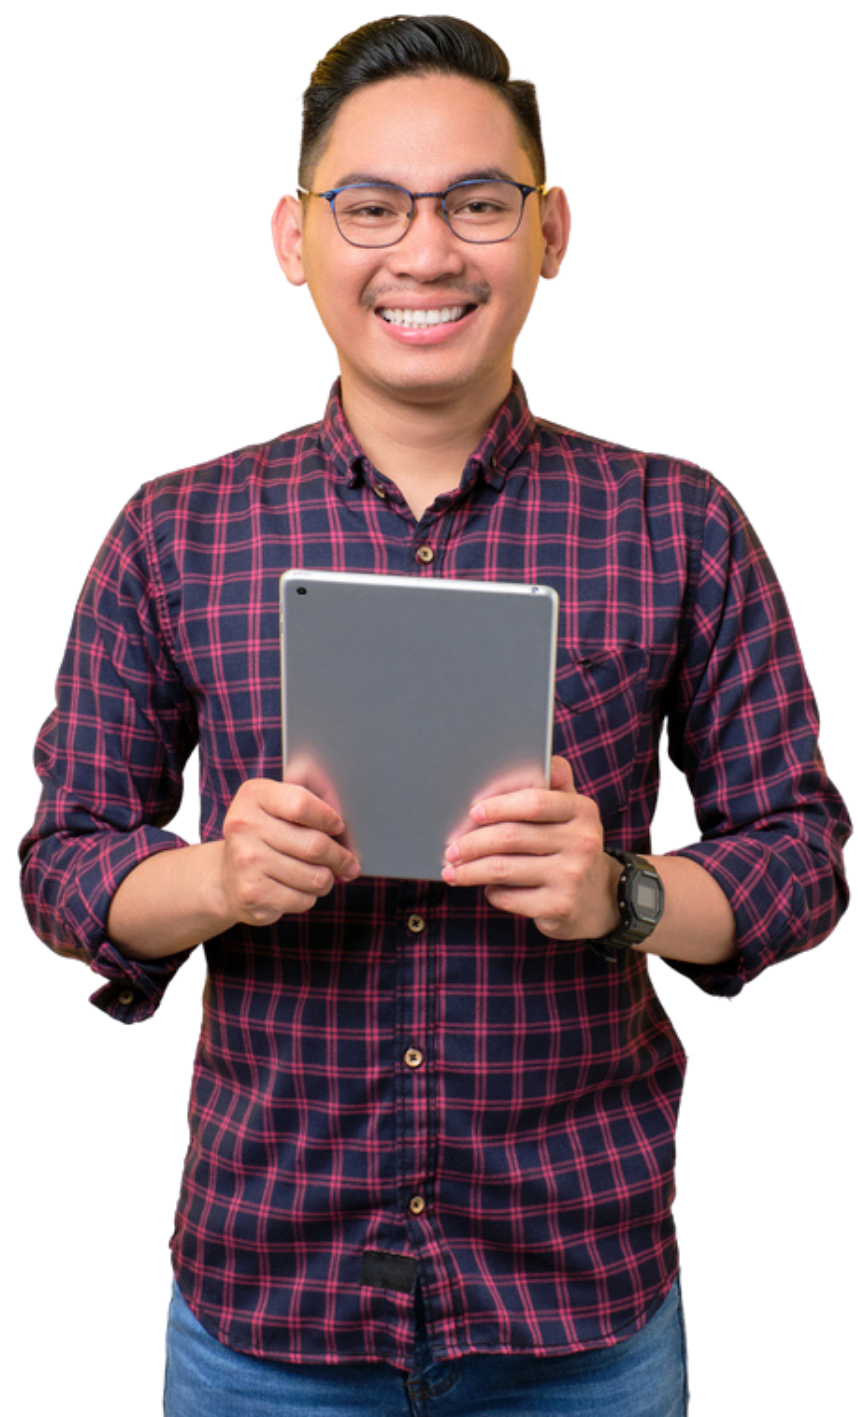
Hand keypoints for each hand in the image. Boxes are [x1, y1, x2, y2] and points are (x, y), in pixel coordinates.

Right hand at [219, 779, 360, 926]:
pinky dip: (309, 897)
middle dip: (340, 856)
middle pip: (315, 844)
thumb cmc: (266, 836)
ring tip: (319, 875)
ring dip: (326, 879)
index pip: (301, 803)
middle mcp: (244, 826)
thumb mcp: (279, 805)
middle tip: (349, 862)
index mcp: (253, 795)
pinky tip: (297, 889)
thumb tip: (345, 821)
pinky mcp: (252, 894)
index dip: (327, 817)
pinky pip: (304, 899)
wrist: (226, 877)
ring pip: (316, 876)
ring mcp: (246, 861)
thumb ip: (312, 796)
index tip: (338, 826)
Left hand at [441, 756, 620, 940]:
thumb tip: (520, 756)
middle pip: (510, 837)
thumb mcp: (570, 813)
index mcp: (582, 811)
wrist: (598, 898)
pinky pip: (509, 897)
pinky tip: (487, 888)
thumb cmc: (570, 846)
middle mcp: (582, 842)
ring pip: (503, 869)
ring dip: (470, 870)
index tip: (473, 812)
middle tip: (451, 848)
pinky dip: (491, 893)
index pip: (534, 802)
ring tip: (452, 871)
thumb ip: (551, 783)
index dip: (498, 805)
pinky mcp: (560, 906)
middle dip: (472, 843)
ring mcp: (572, 876)